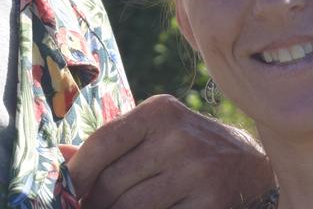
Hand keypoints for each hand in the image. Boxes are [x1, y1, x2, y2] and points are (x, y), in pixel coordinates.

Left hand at [63, 95, 273, 208]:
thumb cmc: (189, 146)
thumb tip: (60, 156)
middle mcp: (179, 138)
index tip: (63, 192)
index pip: (103, 142)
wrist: (252, 165)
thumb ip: (111, 143)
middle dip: (93, 203)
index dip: (76, 173)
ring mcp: (197, 173)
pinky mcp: (210, 203)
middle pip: (113, 183)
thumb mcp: (153, 131)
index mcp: (159, 112)